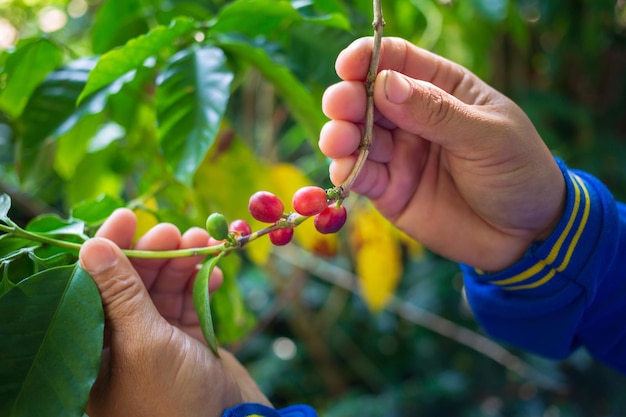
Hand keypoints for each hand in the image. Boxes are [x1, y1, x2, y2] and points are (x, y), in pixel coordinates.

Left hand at [78, 208, 270, 416]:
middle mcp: (122, 338)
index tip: (129, 216)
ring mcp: (158, 337)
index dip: (110, 247)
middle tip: (175, 233)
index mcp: (96, 345)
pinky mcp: (188, 339)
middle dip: (154, 252)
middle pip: (133, 280)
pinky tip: (217, 273)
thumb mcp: (142, 342)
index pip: (94, 284)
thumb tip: (94, 245)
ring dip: (184, 262)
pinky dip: (203, 283)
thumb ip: (121, 293)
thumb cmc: (172, 399)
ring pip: (165, 286)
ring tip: (205, 244)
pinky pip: (191, 301)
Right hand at [320, 37, 565, 270]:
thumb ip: (437, 112)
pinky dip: (346, 171)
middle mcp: (413, 118)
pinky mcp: (390, 191)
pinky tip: (344, 169)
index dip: (368, 58)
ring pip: (356, 137)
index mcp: (441, 89)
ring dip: (340, 135)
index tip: (348, 66)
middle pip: (367, 97)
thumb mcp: (488, 137)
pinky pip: (361, 177)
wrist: (527, 236)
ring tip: (337, 140)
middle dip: (348, 99)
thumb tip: (386, 84)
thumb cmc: (519, 172)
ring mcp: (399, 154)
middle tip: (340, 106)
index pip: (397, 61)